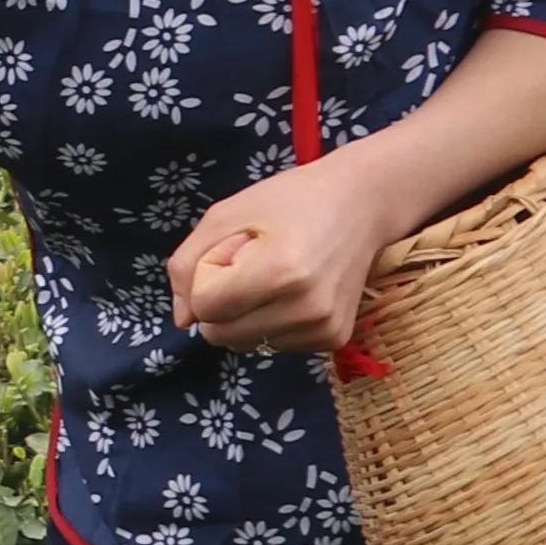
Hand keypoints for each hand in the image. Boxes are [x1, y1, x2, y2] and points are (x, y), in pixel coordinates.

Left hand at [165, 178, 408, 355]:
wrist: (363, 203)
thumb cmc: (291, 199)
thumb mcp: (226, 214)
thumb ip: (187, 264)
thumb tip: (183, 320)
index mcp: (279, 273)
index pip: (205, 308)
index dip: (207, 279)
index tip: (233, 252)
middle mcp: (305, 309)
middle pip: (220, 334)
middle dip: (222, 301)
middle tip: (253, 263)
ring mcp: (324, 329)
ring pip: (245, 343)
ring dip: (246, 314)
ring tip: (276, 274)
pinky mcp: (335, 339)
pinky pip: (274, 345)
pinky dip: (272, 322)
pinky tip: (294, 291)